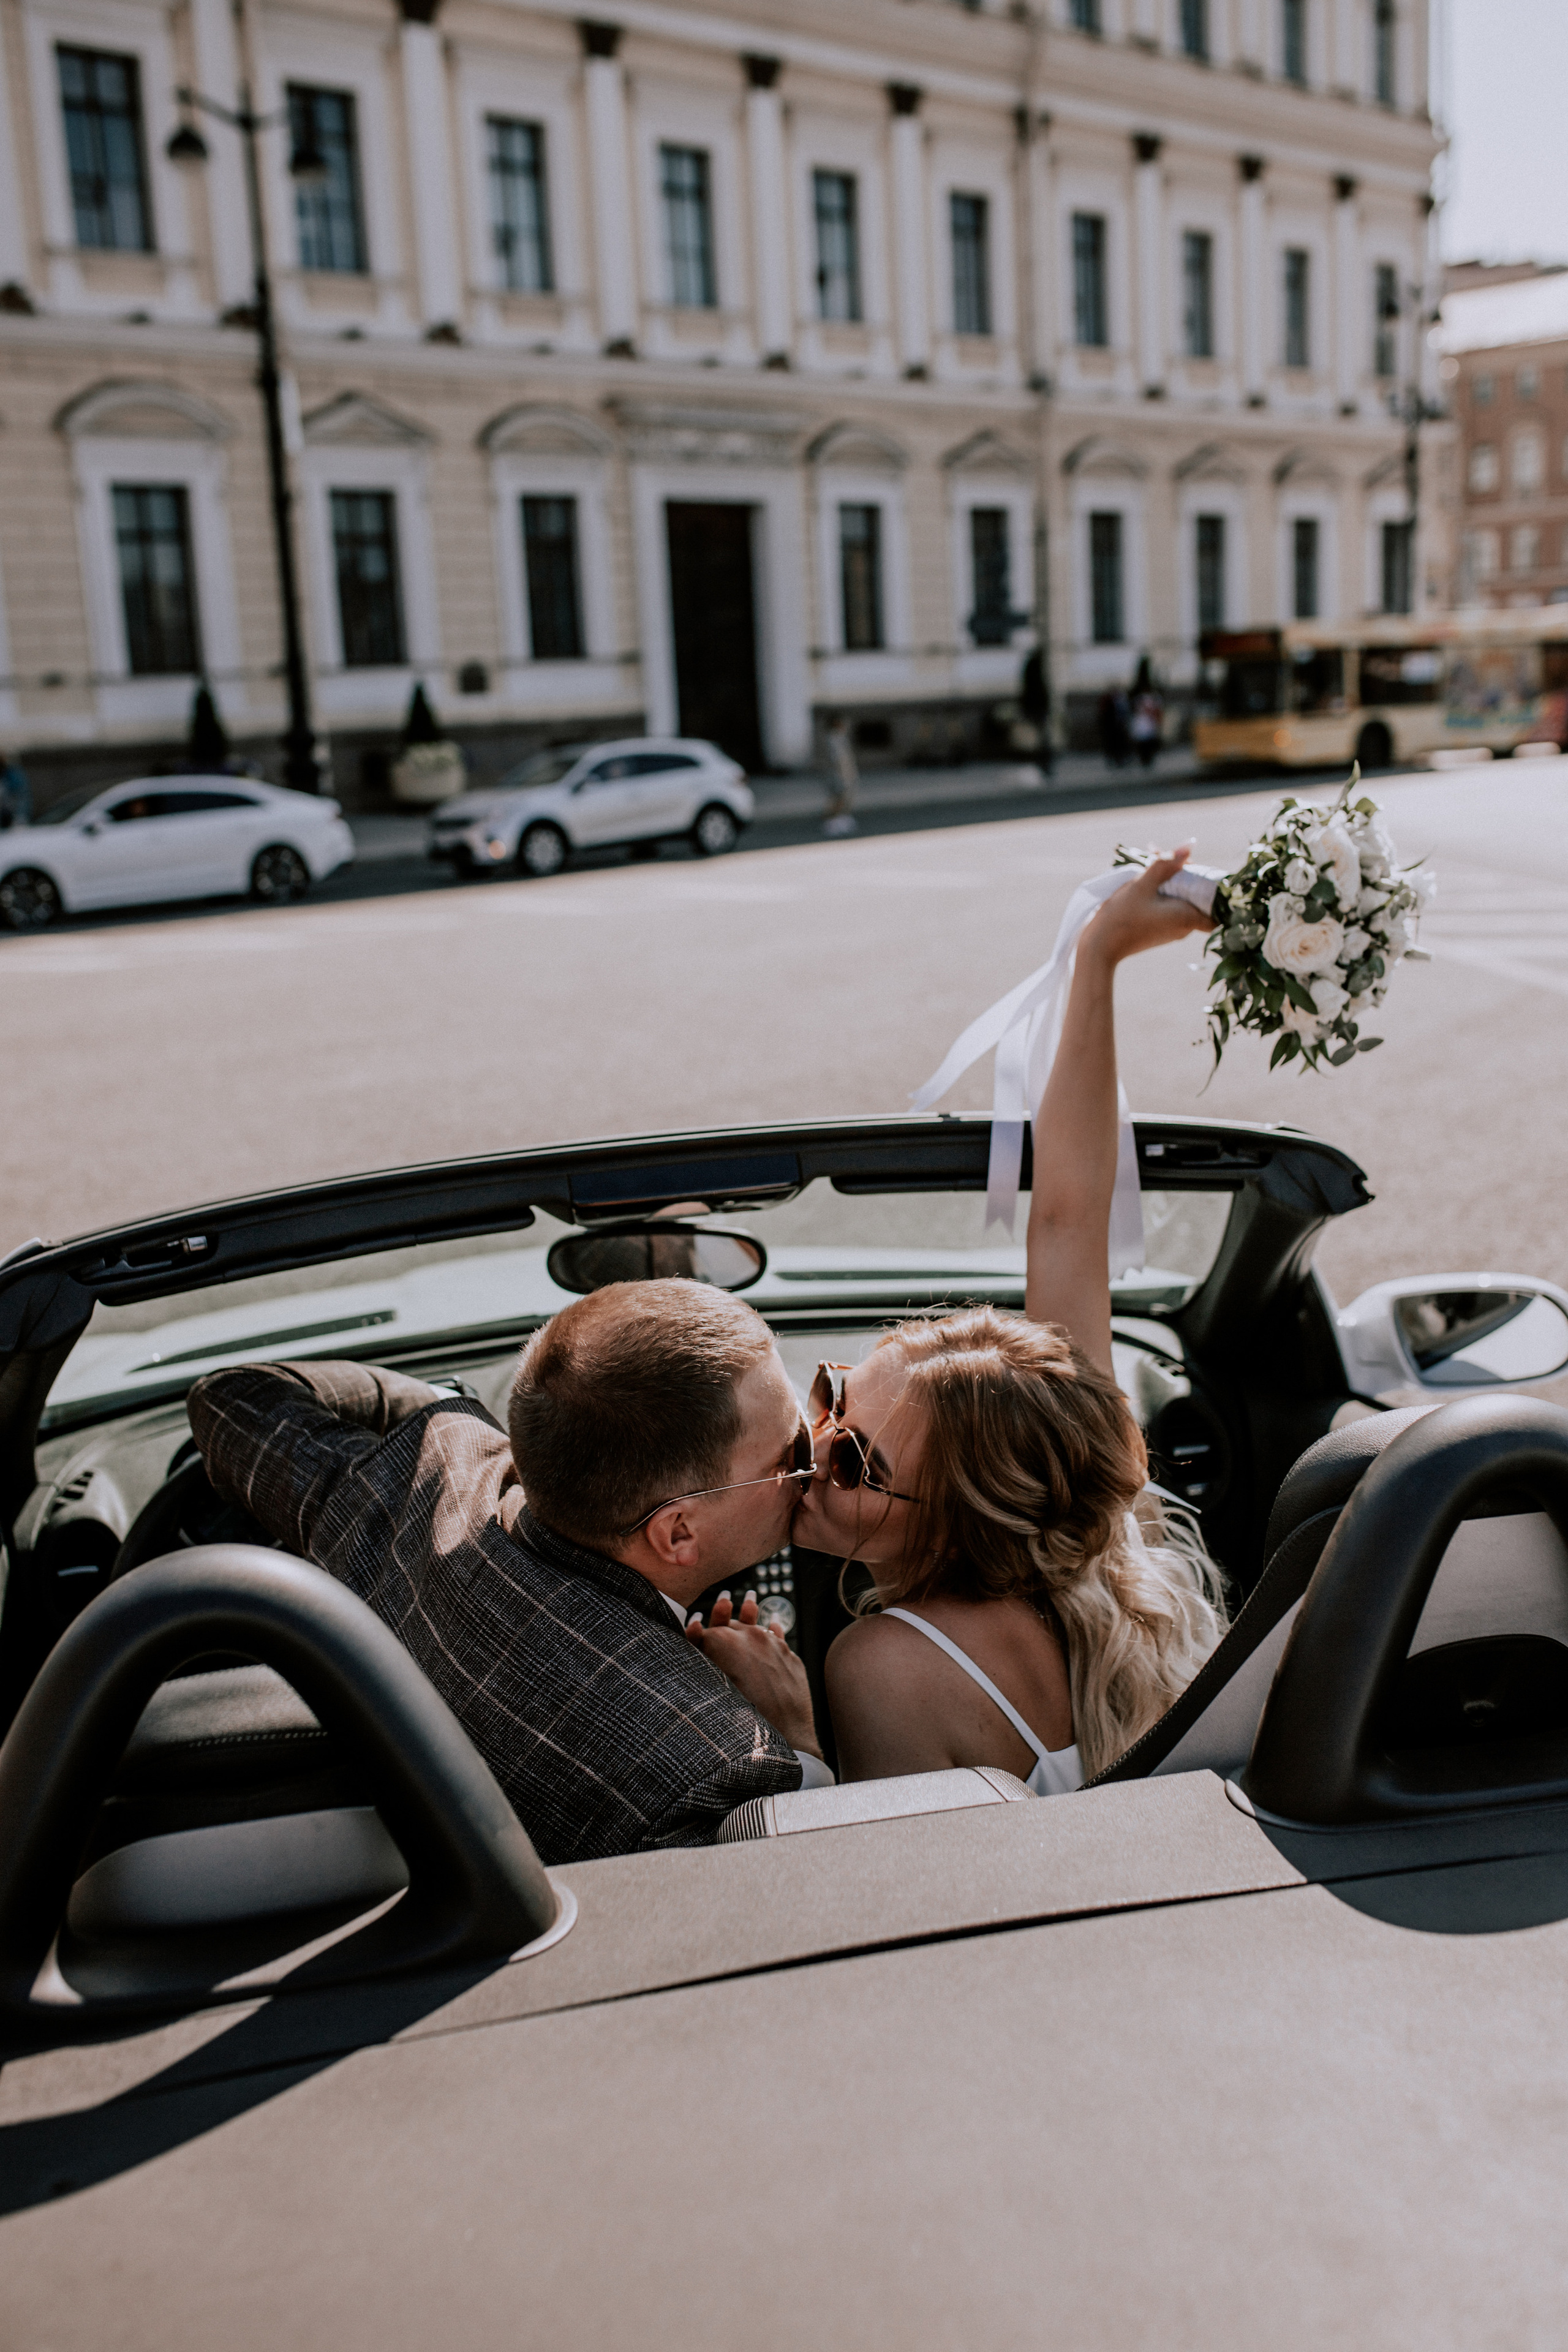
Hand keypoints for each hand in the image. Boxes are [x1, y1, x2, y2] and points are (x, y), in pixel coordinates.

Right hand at [686, 1589, 821, 1759]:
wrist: (783, 1735)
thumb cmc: (740, 1715)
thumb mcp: (712, 1682)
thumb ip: (701, 1651)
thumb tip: (696, 1624)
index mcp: (724, 1641)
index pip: (709, 1630)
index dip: (701, 1629)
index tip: (698, 1619)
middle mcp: (750, 1636)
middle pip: (734, 1623)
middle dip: (726, 1614)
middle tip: (725, 1599)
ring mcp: (774, 1645)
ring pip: (759, 1623)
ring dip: (751, 1612)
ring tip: (749, 1598)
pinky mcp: (791, 1657)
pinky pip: (781, 1638)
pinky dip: (774, 1631)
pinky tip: (773, 1624)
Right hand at [1082, 847, 1213, 969]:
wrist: (1100, 947)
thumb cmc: (1121, 917)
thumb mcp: (1143, 884)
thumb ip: (1167, 863)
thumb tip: (1191, 845)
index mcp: (1187, 917)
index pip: (1218, 906)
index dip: (1214, 887)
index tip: (1200, 871)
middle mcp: (1185, 927)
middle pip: (1198, 897)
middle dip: (1186, 874)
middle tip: (1167, 856)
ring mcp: (1173, 930)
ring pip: (1183, 900)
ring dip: (1172, 880)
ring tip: (1153, 859)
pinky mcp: (1161, 930)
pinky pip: (1171, 907)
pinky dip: (1164, 892)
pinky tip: (1147, 877)